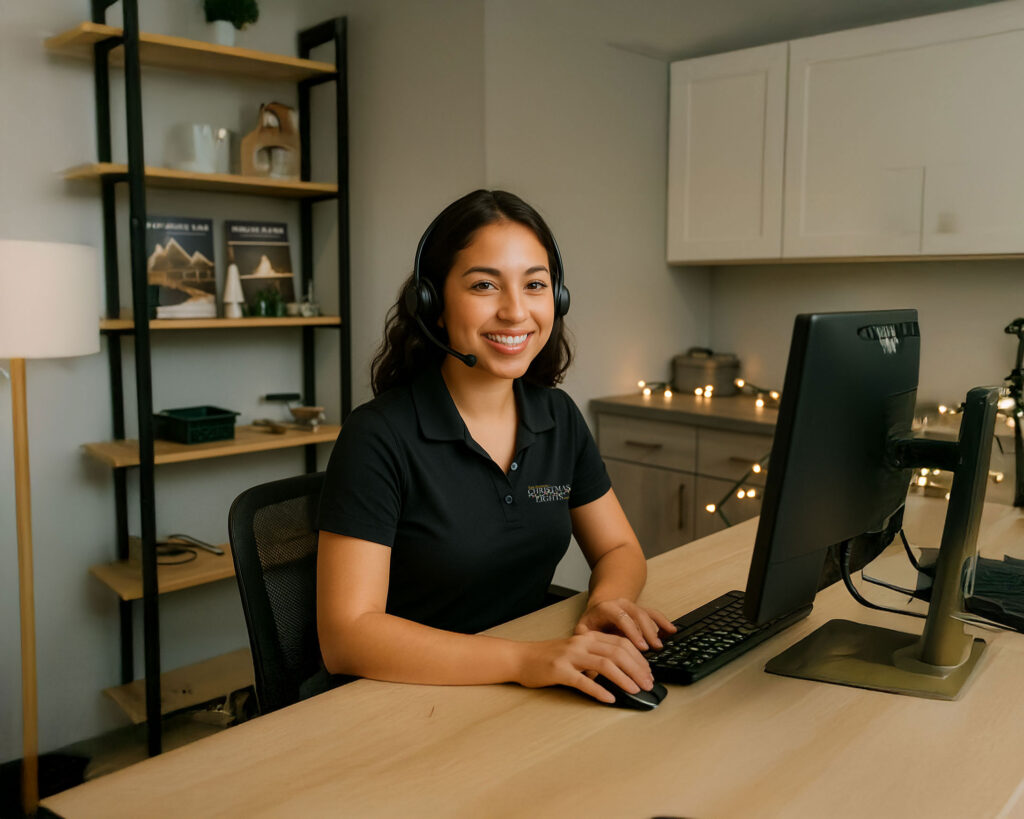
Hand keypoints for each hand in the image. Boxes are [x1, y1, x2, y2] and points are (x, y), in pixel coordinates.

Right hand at [516, 632, 653, 703]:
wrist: (521, 658)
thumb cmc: (550, 657)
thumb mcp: (577, 650)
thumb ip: (597, 655)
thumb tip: (625, 671)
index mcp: (588, 636)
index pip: (621, 643)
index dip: (639, 659)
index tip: (649, 673)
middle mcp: (581, 643)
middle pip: (618, 652)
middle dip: (637, 669)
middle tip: (648, 684)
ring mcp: (570, 656)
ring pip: (605, 664)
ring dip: (624, 678)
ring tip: (635, 690)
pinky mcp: (559, 671)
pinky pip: (583, 681)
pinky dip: (599, 690)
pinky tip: (610, 699)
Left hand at [575, 598, 676, 651]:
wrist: (597, 609)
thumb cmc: (590, 624)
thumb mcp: (582, 632)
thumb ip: (587, 647)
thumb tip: (590, 671)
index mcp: (606, 608)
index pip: (621, 617)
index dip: (632, 632)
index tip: (642, 647)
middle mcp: (620, 604)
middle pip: (637, 615)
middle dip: (647, 633)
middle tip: (654, 650)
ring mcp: (631, 606)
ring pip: (646, 614)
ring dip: (655, 630)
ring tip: (659, 647)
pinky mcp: (639, 610)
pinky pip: (653, 613)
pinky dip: (663, 621)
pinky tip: (672, 631)